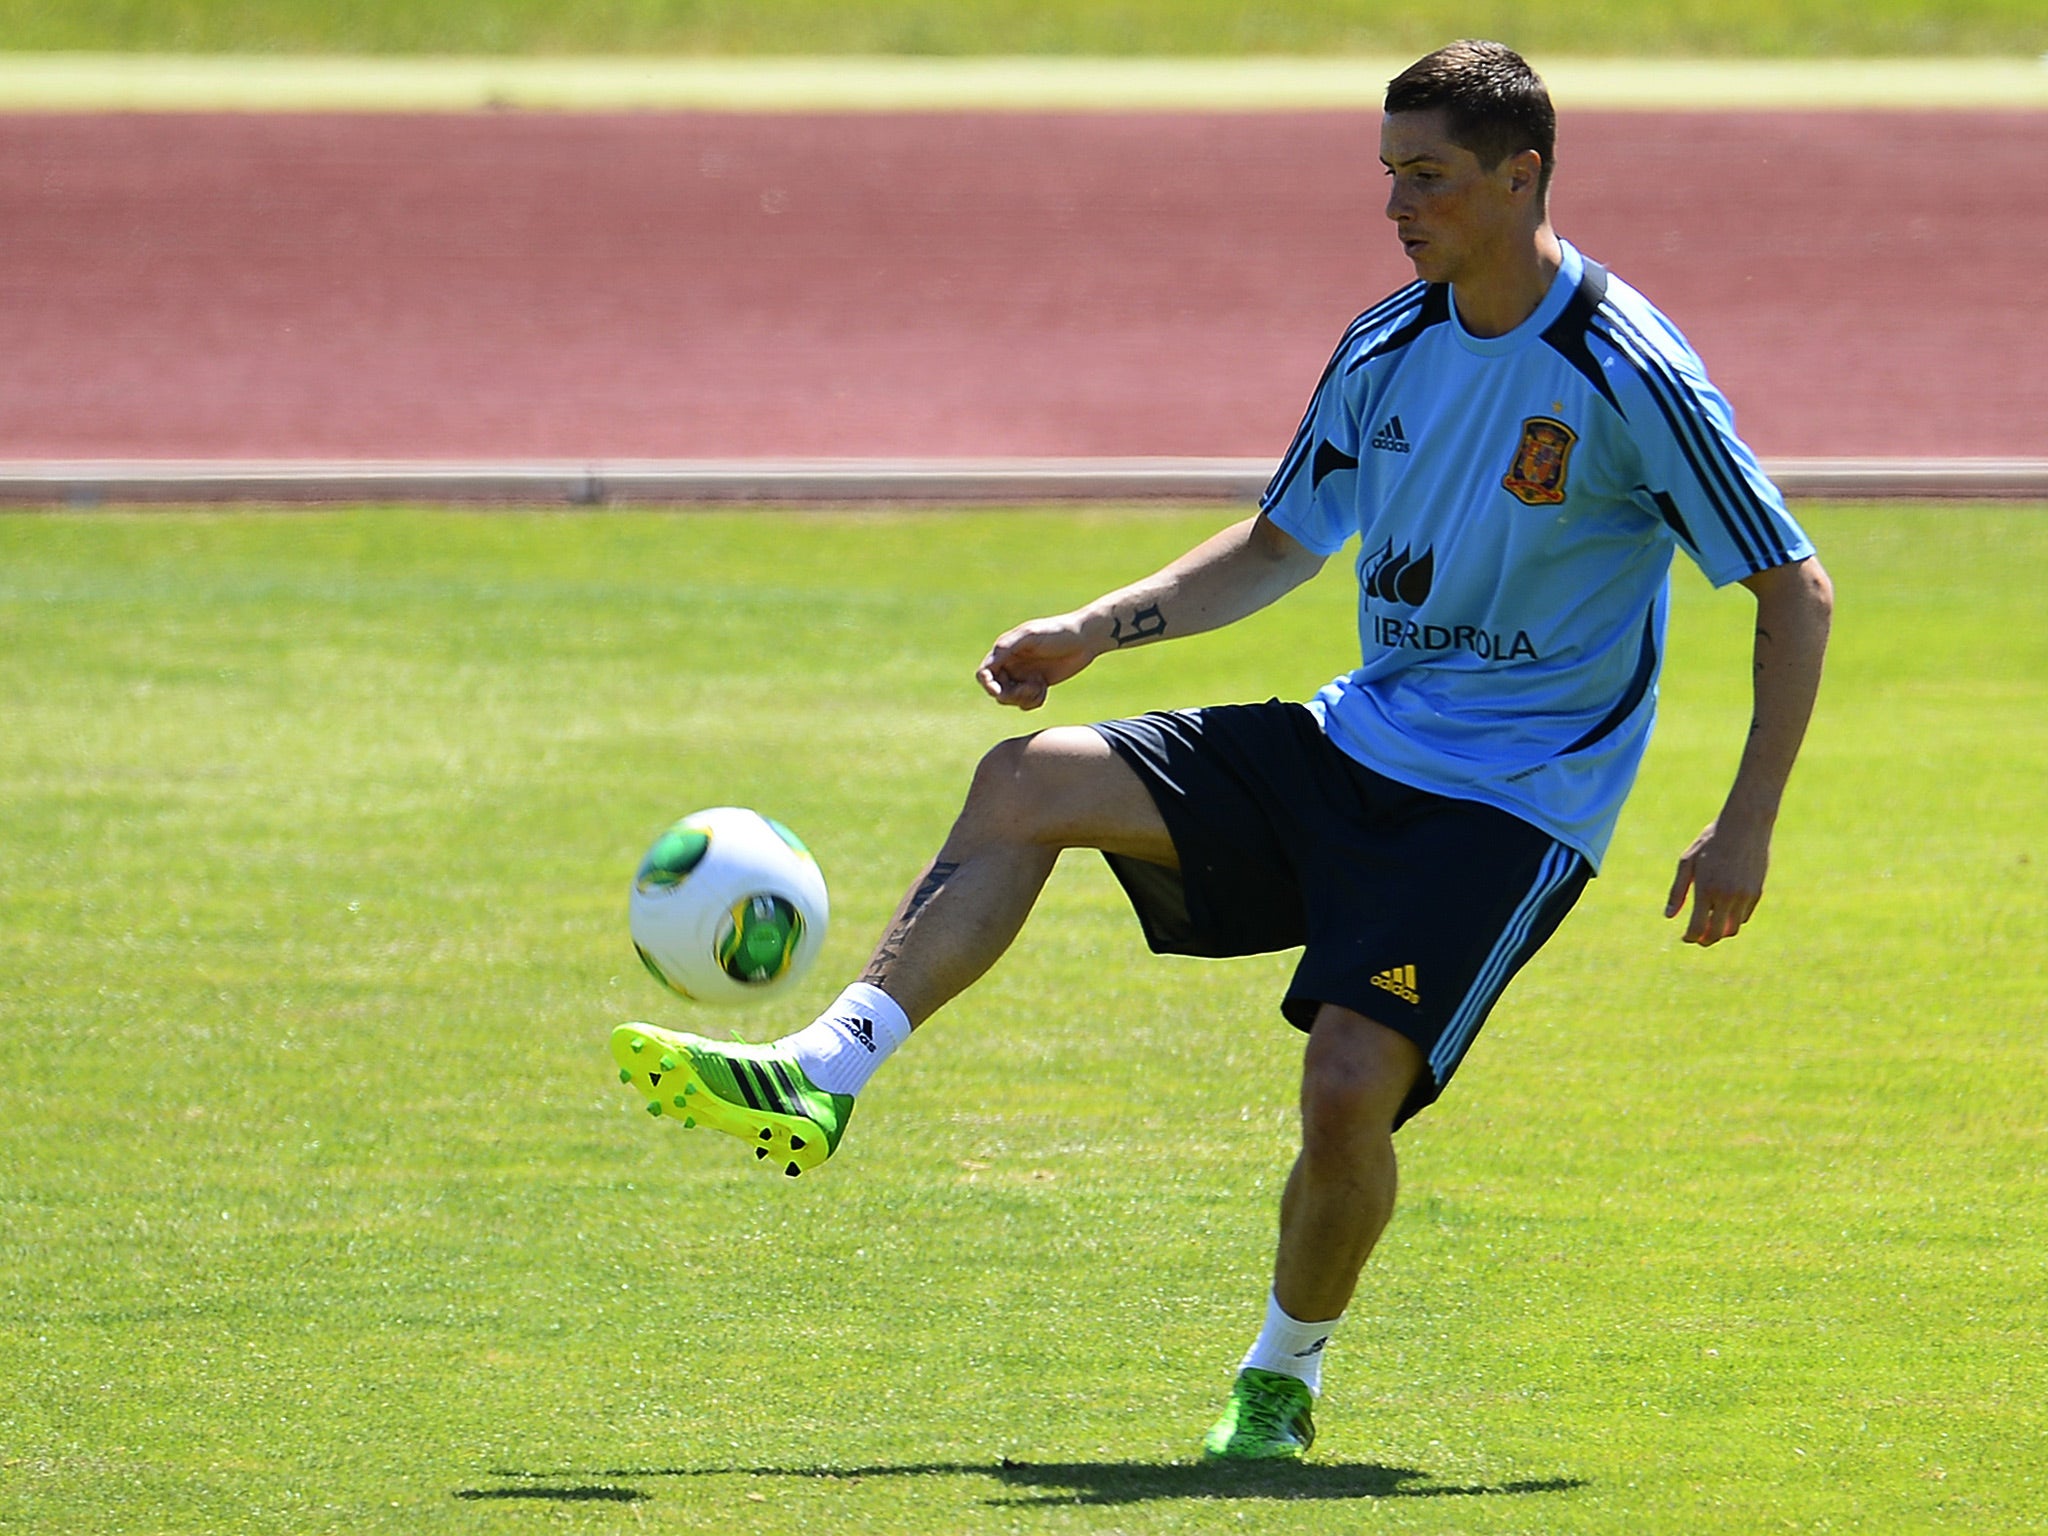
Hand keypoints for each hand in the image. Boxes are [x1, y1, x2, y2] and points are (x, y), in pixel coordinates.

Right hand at [975, 615, 1097, 710]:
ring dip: (1024, 697)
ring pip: (1011, 699)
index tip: (998, 693)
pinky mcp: (1037, 685)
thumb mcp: (1031, 636)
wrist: (1085, 639)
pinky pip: (1025, 704)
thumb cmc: (1058, 632)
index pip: (984, 673)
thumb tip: (992, 657)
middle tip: (1031, 687)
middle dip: (1011, 693)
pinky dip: (1033, 701)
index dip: (987, 685)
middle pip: (997, 690)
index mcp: (1005, 651)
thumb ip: (1008, 645)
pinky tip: (1045, 689)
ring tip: (1040, 685)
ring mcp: (1023, 676)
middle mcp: (1011, 664)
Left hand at [1664, 815, 1770, 945]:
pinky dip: (1733, 919)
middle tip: (1697, 938)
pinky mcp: (1757, 892)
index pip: (1697, 927)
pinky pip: (1744, 916)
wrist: (1745, 825)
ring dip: (1720, 931)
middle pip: (1716, 934)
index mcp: (1706, 889)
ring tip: (1710, 925)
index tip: (1685, 937)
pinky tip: (1724, 911)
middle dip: (1705, 940)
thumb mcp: (1688, 862)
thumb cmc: (1711, 840)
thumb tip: (1669, 916)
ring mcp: (1744, 896)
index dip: (1690, 937)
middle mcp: (1727, 896)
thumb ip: (1677, 891)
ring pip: (1733, 928)